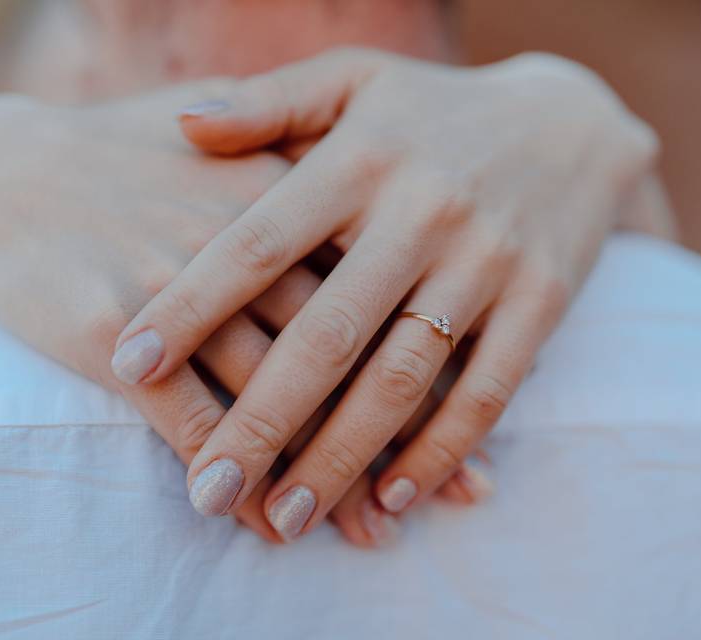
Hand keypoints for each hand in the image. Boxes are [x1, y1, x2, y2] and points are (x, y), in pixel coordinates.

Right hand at [0, 88, 464, 546]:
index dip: (427, 363)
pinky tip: (254, 517)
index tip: (467, 429)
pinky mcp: (113, 329)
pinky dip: (225, 473)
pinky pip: (183, 419)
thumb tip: (372, 198)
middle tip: (440, 502)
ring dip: (319, 471)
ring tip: (362, 530)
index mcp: (284, 190)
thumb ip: (300, 164)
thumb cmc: (124, 160)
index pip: (375, 289)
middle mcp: (244, 243)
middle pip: (341, 353)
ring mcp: (178, 288)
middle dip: (393, 435)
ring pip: (270, 396)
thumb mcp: (224, 137)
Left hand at [115, 49, 669, 539]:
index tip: (128, 367)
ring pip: (403, 378)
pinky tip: (390, 497)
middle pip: (327, 334)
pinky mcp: (543, 300)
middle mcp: (421, 213)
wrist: (573, 120)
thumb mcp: (352, 78)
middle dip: (262, 422)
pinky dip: (439, 450)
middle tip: (207, 492)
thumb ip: (267, 103)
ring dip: (342, 457)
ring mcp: (487, 261)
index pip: (257, 243)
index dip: (190, 307)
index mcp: (358, 160)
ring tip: (285, 520)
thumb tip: (180, 126)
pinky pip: (488, 390)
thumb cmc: (434, 109)